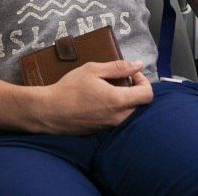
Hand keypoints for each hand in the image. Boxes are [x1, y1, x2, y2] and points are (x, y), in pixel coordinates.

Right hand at [33, 60, 152, 134]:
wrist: (49, 111)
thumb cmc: (70, 88)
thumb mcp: (93, 70)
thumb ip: (118, 67)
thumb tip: (139, 65)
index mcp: (118, 101)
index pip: (148, 94)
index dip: (143, 81)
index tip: (131, 74)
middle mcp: (118, 117)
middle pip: (142, 105)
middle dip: (137, 90)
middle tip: (122, 80)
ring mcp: (110, 127)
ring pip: (131, 114)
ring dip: (128, 100)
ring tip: (112, 89)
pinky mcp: (102, 132)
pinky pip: (119, 120)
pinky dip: (118, 109)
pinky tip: (102, 101)